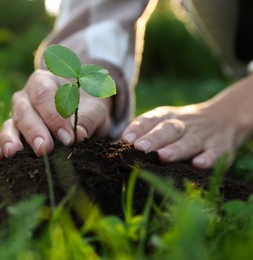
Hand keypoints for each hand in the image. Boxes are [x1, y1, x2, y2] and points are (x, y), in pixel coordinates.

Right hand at [0, 69, 111, 159]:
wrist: (82, 114)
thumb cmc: (87, 109)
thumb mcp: (95, 111)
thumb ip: (88, 120)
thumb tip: (77, 136)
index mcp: (45, 81)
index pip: (44, 94)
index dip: (54, 116)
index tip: (67, 138)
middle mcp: (26, 96)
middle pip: (24, 110)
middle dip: (34, 131)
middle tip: (44, 149)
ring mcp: (16, 115)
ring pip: (10, 124)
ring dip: (11, 139)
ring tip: (13, 153)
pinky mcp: (12, 133)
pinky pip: (0, 139)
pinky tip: (0, 157)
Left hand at [122, 102, 249, 168]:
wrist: (225, 118)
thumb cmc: (180, 127)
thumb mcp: (162, 123)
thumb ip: (142, 133)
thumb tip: (113, 149)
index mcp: (166, 117)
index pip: (150, 119)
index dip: (138, 129)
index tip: (126, 139)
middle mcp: (183, 125)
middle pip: (168, 129)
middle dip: (154, 138)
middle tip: (140, 148)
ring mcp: (202, 136)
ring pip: (188, 141)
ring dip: (176, 149)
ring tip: (163, 157)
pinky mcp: (220, 148)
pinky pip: (214, 153)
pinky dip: (208, 159)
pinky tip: (198, 165)